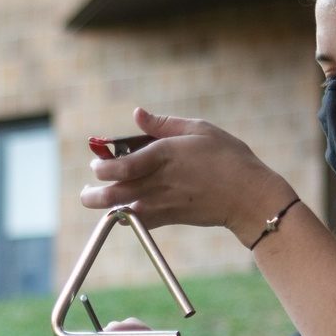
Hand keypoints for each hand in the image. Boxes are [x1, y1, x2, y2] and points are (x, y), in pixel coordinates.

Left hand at [79, 108, 293, 241]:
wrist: (248, 196)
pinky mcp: (169, 218)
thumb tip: (137, 114)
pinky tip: (123, 208)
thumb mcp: (198, 129)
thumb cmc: (228, 157)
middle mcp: (157, 182)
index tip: (96, 163)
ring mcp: (162, 203)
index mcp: (163, 155)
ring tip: (94, 198)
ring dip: (103, 206)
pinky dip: (125, 216)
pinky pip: (138, 222)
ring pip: (120, 210)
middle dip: (92, 193)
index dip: (101, 167)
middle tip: (87, 189)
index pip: (119, 167)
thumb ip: (163, 124)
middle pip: (112, 194)